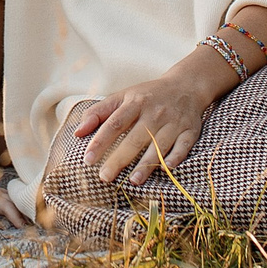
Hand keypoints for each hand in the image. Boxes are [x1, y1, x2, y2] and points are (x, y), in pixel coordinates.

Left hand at [0, 133, 27, 228]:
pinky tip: (32, 215)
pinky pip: (14, 198)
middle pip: (5, 204)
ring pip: (12, 200)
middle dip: (14, 215)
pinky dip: (23, 205)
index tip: (0, 232)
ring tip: (32, 224)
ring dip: (22, 211)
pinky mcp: (1, 191)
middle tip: (23, 228)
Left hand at [72, 64, 224, 185]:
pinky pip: (184, 146)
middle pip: (135, 138)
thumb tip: (77, 133)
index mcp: (135, 102)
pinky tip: (167, 168)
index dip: (100, 141)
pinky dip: (176, 156)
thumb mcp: (122, 96)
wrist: (186, 86)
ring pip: (159, 145)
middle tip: (104, 177)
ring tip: (133, 181)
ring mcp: (174, 122)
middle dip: (119, 158)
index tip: (88, 159)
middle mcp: (155, 112)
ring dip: (147, 163)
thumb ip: (98, 113)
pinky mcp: (190, 131)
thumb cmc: (147, 95)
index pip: (115, 123)